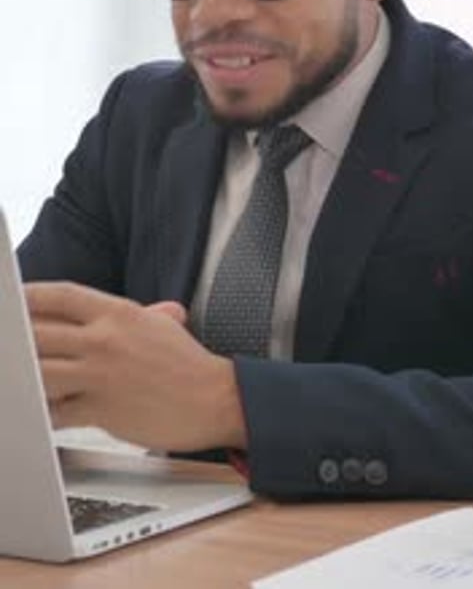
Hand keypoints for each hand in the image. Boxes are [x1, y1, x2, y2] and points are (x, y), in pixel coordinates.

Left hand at [25, 282, 247, 452]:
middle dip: (15, 338)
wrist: (216, 400)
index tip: (12, 299)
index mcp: (119, 313)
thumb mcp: (163, 327)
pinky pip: (55, 411)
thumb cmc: (190, 366)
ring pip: (39, 371)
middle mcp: (105, 339)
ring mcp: (101, 375)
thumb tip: (150, 308)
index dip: (30, 295)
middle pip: (38, 331)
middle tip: (9, 343)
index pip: (61, 295)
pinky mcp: (101, 409)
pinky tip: (41, 412)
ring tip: (17, 379)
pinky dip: (43, 412)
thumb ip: (144, 315)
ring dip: (23, 377)